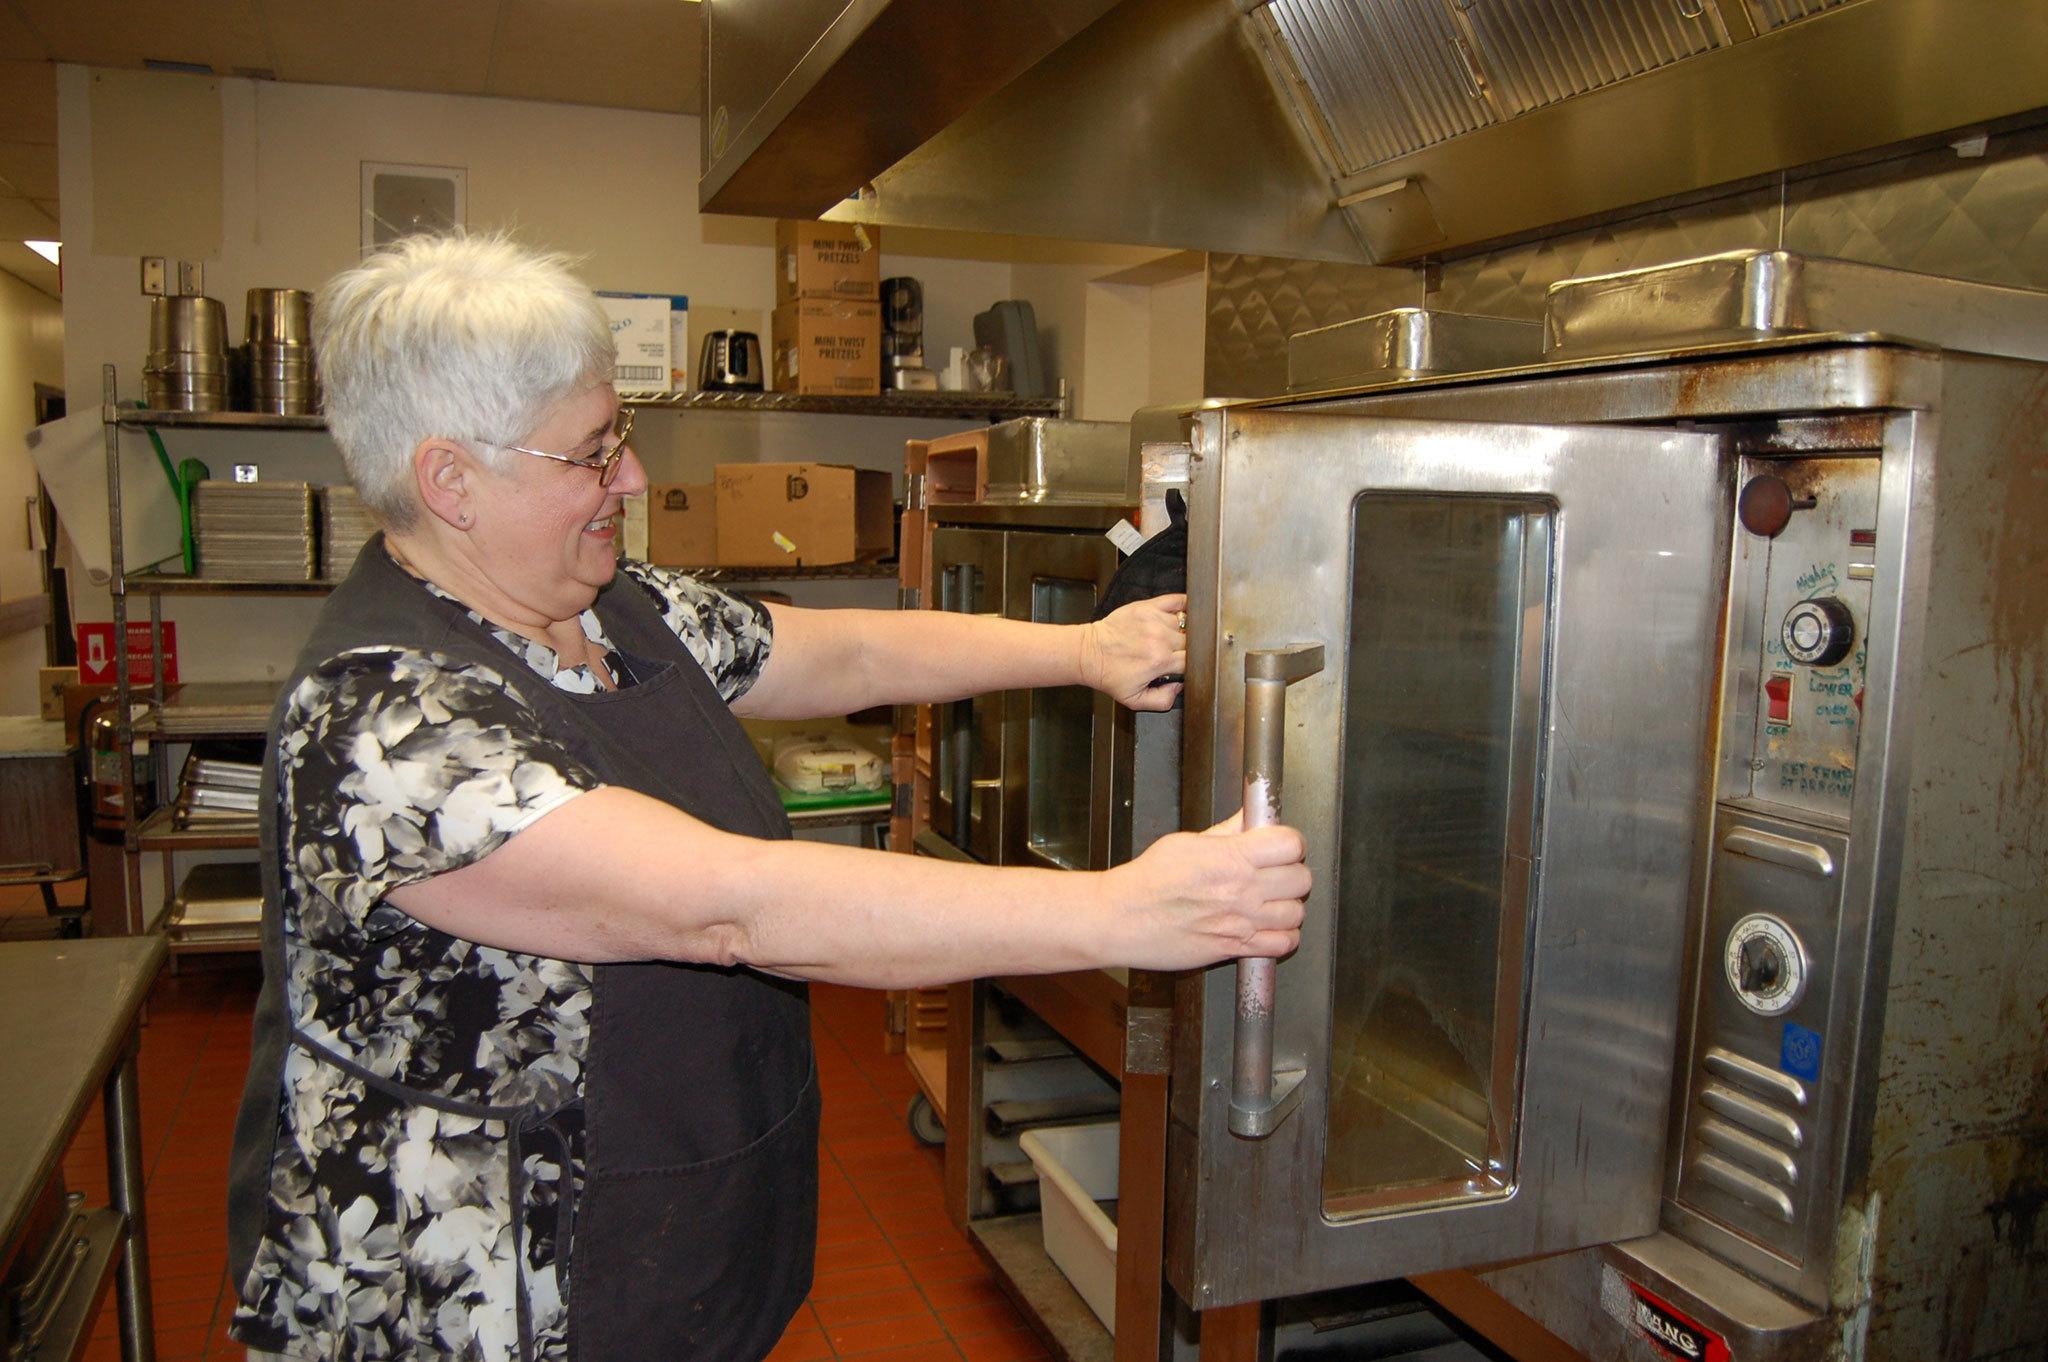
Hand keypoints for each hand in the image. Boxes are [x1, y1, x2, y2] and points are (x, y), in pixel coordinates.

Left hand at [1078, 593, 1186, 711]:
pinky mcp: (1147, 607)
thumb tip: (1179, 687)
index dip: (1190, 666)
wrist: (1088, 653)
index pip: (1191, 662)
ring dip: (1181, 631)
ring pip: (1185, 624)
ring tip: (1166, 638)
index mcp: (1159, 662)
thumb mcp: (1134, 700)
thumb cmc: (1109, 674)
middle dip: (1185, 650)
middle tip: (1172, 654)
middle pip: (1190, 642)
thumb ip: (1162, 700)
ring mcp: (1154, 620)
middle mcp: (1160, 639)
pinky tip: (1180, 614)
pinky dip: (1184, 606)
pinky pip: (1177, 601)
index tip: (1181, 668)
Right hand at [1099, 810, 1308, 969]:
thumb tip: (1250, 818)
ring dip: (1288, 906)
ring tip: (1272, 901)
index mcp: (1231, 858)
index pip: (1290, 844)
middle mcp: (1241, 890)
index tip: (1281, 846)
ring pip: (1296, 913)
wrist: (1122, 918)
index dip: (1289, 842)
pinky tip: (1270, 927)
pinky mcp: (1234, 948)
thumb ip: (1226, 832)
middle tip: (1276, 873)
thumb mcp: (1186, 842)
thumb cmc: (1147, 880)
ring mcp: (1241, 922)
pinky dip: (1283, 936)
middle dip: (1292, 873)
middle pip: (1301, 879)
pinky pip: (1283, 945)